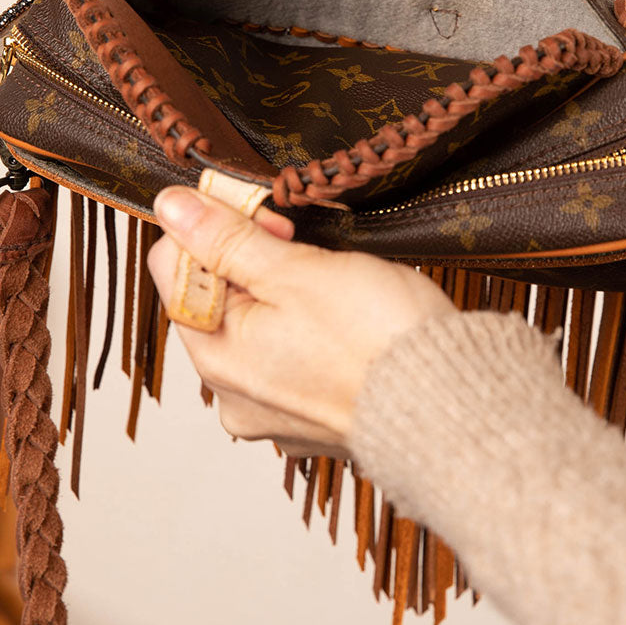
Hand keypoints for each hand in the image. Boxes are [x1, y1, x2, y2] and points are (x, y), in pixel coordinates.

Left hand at [147, 187, 454, 456]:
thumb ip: (227, 239)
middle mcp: (234, 396)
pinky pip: (291, 358)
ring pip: (257, 328)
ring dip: (287, 294)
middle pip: (214, 300)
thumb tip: (172, 206)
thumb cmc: (380, 341)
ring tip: (338, 287)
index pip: (173, 269)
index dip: (216, 229)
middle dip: (254, 260)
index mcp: (217, 358)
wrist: (453, 408)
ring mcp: (273, 412)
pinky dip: (312, 332)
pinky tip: (350, 324)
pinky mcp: (312, 419)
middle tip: (306, 246)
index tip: (269, 220)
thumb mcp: (296, 271)